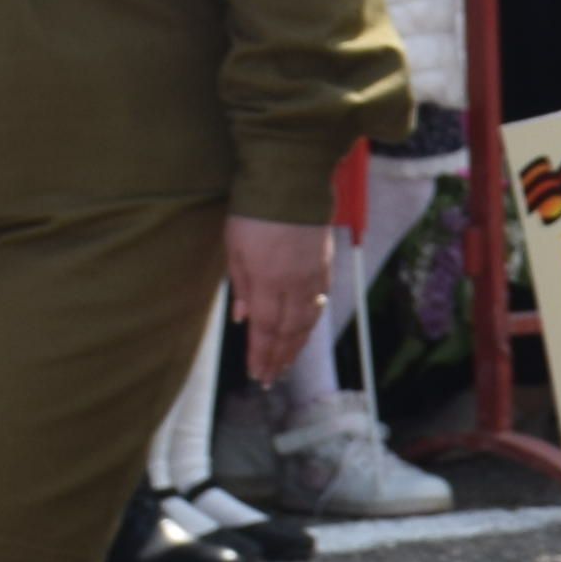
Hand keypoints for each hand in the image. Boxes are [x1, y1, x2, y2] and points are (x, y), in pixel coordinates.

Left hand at [228, 217, 335, 385]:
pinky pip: (319, 304)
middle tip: (271, 377)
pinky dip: (310, 324)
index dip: (261, 354)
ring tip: (286, 363)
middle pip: (290, 332)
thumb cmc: (255, 214)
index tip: (257, 373)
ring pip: (308, 322)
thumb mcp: (235, 249)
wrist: (292, 183)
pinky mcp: (325, 267)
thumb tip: (243, 319)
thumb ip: (241, 286)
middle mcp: (296, 286)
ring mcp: (314, 277)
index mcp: (269, 282)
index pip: (266, 329)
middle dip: (279, 357)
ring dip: (296, 346)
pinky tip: (304, 332)